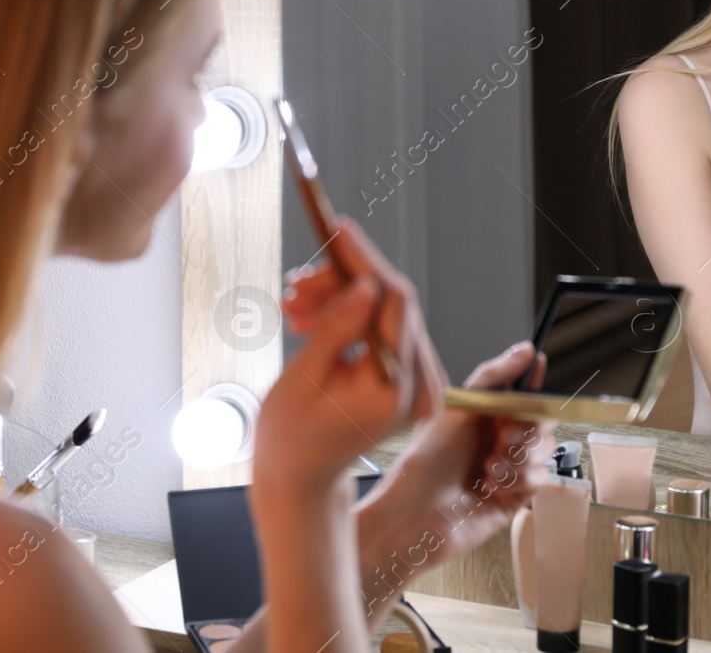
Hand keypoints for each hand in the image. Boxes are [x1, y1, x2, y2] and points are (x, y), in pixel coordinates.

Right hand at [255, 217, 444, 490]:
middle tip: (299, 283)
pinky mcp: (402, 379)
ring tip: (294, 305)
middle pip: (392, 305)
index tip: (338, 229)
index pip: (395, 303)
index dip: (366, 260)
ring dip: (339, 300)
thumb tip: (366, 284)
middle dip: (343, 283)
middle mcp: (419, 387)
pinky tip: (310, 319)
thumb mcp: (306, 378)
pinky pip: (379, 332)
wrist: (298, 480)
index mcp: (399, 390)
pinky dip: (347, 320)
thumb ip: (340, 329)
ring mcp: (414, 384)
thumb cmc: (291, 437)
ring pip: (383, 314)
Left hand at [353, 341, 554, 619]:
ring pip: (544, 451)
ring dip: (521, 457)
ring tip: (489, 467)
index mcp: (484, 417)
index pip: (520, 392)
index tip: (538, 364)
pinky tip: (492, 485)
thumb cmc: (424, 461)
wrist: (413, 514)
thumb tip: (525, 349)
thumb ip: (493, 377)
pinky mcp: (514, 498)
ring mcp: (508, 469)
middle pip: (541, 422)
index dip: (532, 379)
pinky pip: (539, 480)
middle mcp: (497, 441)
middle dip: (527, 427)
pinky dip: (520, 480)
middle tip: (503, 436)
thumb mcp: (457, 408)